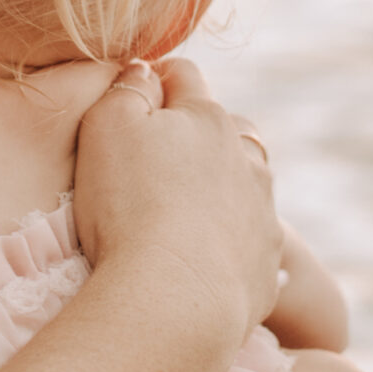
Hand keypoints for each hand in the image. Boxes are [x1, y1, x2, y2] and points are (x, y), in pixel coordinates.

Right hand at [73, 57, 282, 347]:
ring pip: (247, 182)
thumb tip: (146, 72)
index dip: (154, 80)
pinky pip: (251, 240)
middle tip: (158, 159)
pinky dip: (231, 240)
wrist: (174, 300)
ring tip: (185, 210)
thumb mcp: (106, 129)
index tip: (131, 100)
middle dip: (198, 133)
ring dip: (222, 186)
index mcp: (208, 118)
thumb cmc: (129, 208)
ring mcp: (262, 214)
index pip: (183, 75)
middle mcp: (247, 159)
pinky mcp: (266, 264)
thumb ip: (126, 90)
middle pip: (226, 127)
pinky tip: (202, 258)